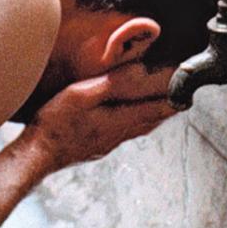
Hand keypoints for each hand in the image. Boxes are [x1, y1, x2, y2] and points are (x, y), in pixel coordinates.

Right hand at [27, 64, 177, 169]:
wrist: (38, 155)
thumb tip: (139, 72)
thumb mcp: (82, 95)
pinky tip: (127, 122)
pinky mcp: (96, 148)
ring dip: (151, 118)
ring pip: (138, 129)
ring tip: (161, 110)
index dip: (173, 101)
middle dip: (166, 110)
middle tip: (180, 100)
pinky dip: (134, 125)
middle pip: (150, 121)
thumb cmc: (56, 124)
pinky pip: (124, 134)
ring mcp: (107, 144)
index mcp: (118, 120)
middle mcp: (117, 135)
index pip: (154, 109)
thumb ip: (112, 84)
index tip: (188, 95)